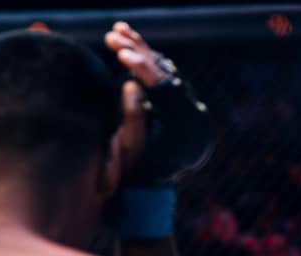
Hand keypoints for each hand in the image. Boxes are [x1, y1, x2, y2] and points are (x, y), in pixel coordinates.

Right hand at [103, 22, 211, 183]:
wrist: (156, 179)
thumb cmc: (141, 169)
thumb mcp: (134, 149)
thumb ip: (133, 117)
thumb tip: (130, 83)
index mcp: (182, 123)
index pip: (162, 87)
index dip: (142, 69)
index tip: (121, 54)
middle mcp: (188, 107)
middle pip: (163, 71)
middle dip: (136, 52)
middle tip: (111, 37)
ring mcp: (184, 98)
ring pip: (162, 66)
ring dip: (139, 48)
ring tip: (117, 31)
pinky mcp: (175, 93)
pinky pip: (159, 69)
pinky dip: (143, 55)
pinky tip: (127, 39)